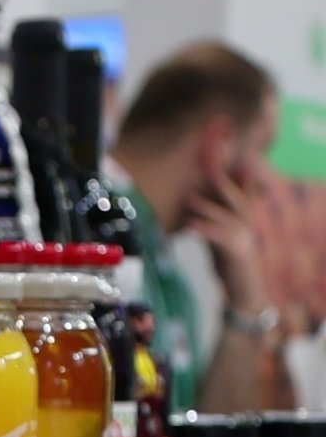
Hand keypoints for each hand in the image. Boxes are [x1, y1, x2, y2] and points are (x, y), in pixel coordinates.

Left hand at [187, 169, 270, 316]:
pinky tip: (192, 227)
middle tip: (207, 163)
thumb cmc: (227, 259)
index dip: (228, 166)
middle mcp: (246, 221)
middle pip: (235, 195)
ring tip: (189, 200)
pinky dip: (206, 230)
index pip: (236, 186)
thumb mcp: (217, 231)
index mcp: (241, 214)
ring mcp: (245, 236)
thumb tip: (192, 197)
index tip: (217, 145)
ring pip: (228, 216)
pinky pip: (221, 238)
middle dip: (222, 178)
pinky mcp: (238, 252)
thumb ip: (209, 214)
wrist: (242, 290)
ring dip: (208, 207)